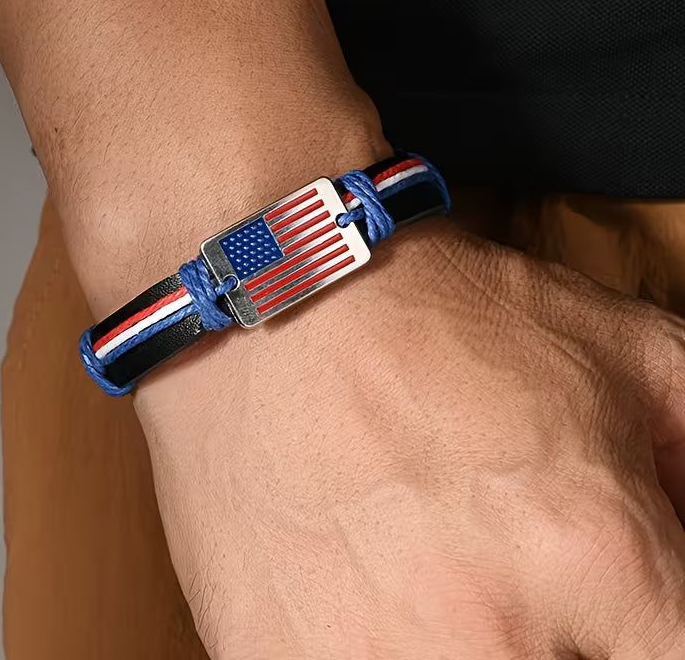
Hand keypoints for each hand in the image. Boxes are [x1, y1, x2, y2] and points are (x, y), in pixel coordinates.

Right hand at [134, 221, 684, 658]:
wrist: (282, 296)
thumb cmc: (439, 311)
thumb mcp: (620, 347)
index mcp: (595, 551)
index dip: (650, 629)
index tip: (614, 607)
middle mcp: (489, 630)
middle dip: (561, 636)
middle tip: (520, 586)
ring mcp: (366, 658)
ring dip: (460, 642)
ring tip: (436, 585)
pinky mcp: (272, 658)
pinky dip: (372, 646)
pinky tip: (369, 599)